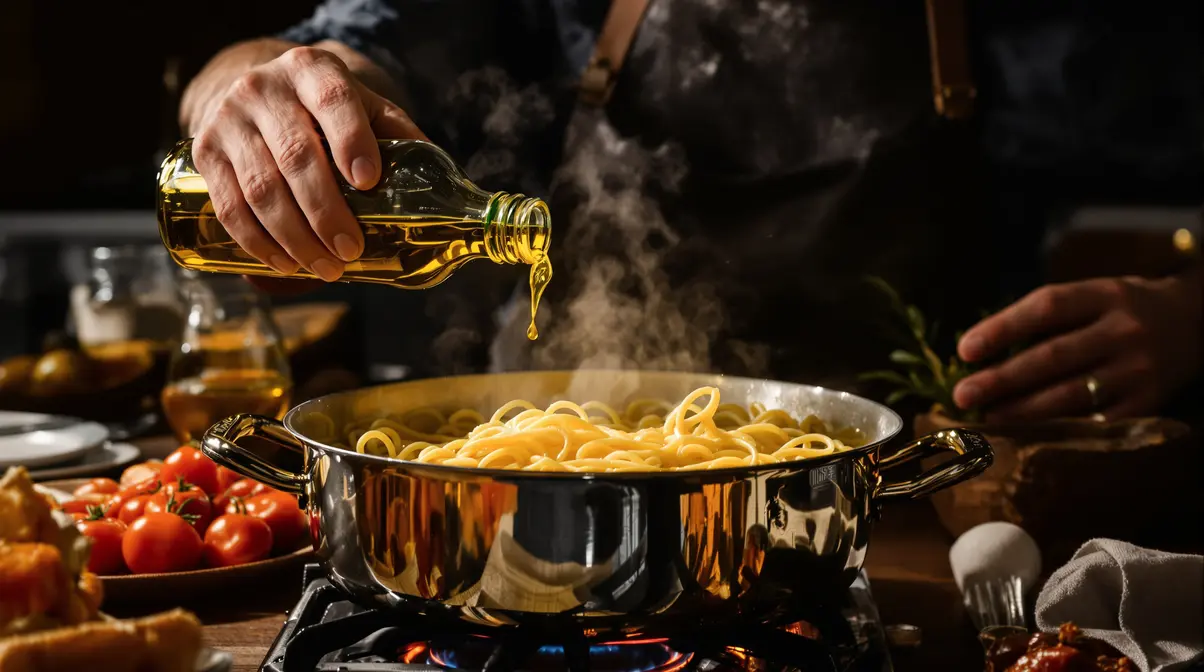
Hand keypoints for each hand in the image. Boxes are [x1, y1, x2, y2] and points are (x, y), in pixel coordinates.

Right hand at [191, 46, 424, 281]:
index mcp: (312, 71)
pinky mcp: (204, 152)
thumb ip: (399, 138)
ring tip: (327, 267)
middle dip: (327, 212)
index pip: (332, 101)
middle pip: (296, 156)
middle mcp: (264, 89)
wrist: (259, 92)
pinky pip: (228, 205)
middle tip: (352, 250)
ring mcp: (229, 120)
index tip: (368, 182)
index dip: (351, 141)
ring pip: (261, 188)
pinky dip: (257, 241)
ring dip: (296, 237)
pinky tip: (285, 263)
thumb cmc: (325, 110)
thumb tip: (444, 191)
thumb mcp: (364, 108)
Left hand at [953, 272, 1201, 421]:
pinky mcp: (1149, 403)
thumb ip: (1045, 318)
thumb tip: (979, 353)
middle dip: (1002, 379)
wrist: (1194, 324)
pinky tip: (1030, 437)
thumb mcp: (1092, 296)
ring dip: (1023, 411)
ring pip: (1071, 394)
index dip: (1001, 328)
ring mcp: (1138, 369)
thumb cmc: (1121, 311)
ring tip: (988, 419)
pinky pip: (1098, 422)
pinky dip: (1060, 430)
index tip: (964, 350)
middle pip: (1052, 357)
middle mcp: (1124, 330)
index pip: (1045, 308)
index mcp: (1104, 295)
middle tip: (963, 395)